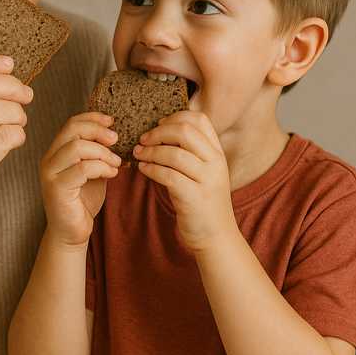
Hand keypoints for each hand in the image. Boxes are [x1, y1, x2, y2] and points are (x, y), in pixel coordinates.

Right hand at [40, 112, 120, 246]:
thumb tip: (117, 135)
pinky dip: (101, 167)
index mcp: (57, 151)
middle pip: (73, 130)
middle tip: (117, 139)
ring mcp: (50, 173)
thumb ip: (98, 153)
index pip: (72, 123)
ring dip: (103, 152)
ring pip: (77, 148)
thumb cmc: (83, 201)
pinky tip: (112, 173)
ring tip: (116, 162)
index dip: (92, 118)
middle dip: (98, 131)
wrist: (72, 232)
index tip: (112, 120)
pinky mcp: (56, 188)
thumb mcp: (94, 170)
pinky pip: (81, 169)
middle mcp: (49, 159)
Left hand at [133, 110, 235, 252]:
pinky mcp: (195, 197)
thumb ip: (190, 152)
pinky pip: (168, 175)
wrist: (217, 237)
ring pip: (174, 153)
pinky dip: (151, 169)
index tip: (158, 125)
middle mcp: (215, 162)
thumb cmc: (202, 201)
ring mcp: (207, 180)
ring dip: (150, 152)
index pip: (199, 119)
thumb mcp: (203, 172)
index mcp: (217, 152)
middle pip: (185, 131)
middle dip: (158, 132)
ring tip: (138, 154)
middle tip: (143, 139)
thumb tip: (159, 131)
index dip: (175, 117)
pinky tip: (143, 169)